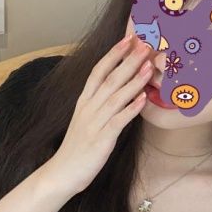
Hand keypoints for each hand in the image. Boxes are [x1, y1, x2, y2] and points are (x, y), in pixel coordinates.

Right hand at [48, 34, 154, 194]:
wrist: (61, 173)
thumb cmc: (77, 148)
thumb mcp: (87, 121)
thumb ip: (100, 105)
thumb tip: (120, 92)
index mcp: (84, 101)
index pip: (98, 71)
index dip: (113, 54)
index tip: (128, 38)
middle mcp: (88, 108)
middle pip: (110, 78)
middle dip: (129, 60)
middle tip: (146, 44)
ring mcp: (94, 123)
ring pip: (116, 96)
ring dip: (134, 80)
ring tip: (149, 66)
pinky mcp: (101, 139)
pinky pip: (118, 121)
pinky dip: (131, 109)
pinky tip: (143, 99)